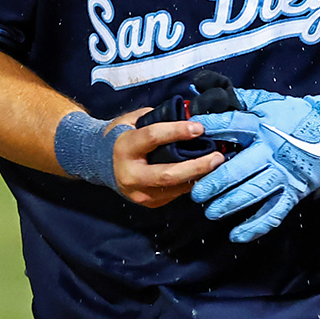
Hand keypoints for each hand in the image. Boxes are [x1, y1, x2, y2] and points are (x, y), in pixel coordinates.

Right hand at [108, 107, 222, 207]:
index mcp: (125, 147)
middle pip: (167, 174)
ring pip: (175, 188)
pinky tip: (204, 174)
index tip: (199, 128)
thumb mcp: (133, 121)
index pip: (152, 138)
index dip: (177, 131)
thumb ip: (158, 118)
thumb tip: (188, 115)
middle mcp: (130, 174)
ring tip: (217, 165)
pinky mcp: (149, 203)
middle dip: (196, 166)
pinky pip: (176, 193)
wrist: (102, 163)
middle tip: (217, 157)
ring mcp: (139, 193)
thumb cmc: (122, 137)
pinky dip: (191, 183)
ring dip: (199, 176)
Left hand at [189, 88, 319, 242]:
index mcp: (264, 128)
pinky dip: (256, 226)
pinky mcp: (294, 192)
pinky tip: (237, 235)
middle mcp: (272, 152)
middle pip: (239, 169)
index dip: (212, 127)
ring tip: (210, 212)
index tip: (192, 130)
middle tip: (196, 193)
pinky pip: (274, 213)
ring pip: (253, 193)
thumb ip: (242, 101)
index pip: (234, 126)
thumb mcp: (271, 103)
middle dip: (215, 182)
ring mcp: (284, 174)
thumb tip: (210, 92)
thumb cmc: (298, 116)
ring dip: (230, 204)